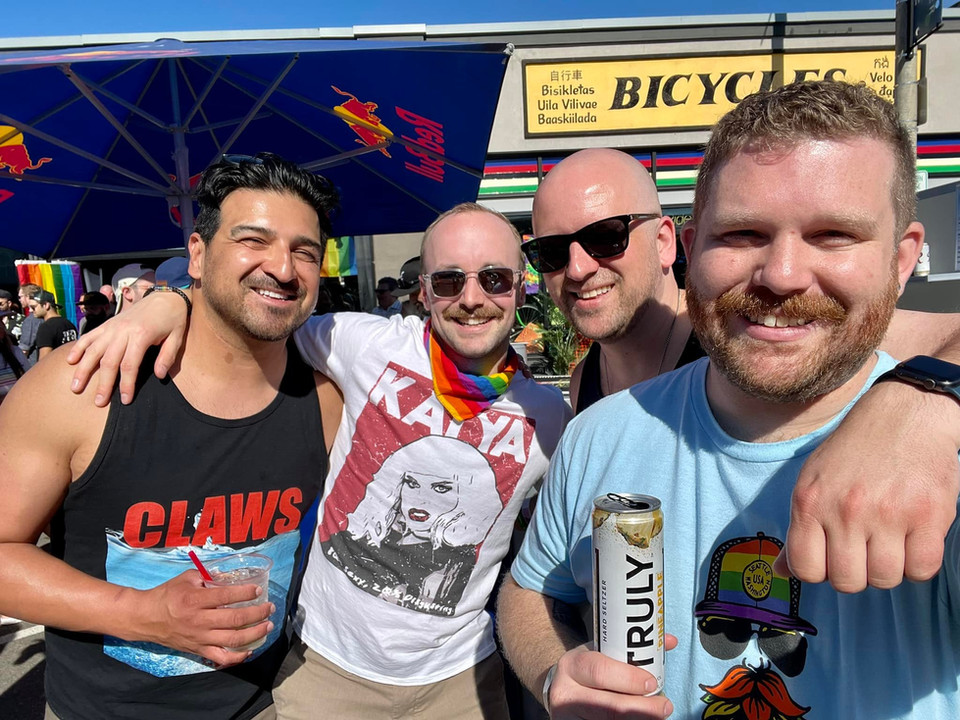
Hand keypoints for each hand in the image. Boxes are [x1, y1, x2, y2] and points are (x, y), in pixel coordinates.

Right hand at [66, 291, 189, 405]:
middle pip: (108, 361)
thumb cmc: (173, 319)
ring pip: (93, 350)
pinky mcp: (107, 324)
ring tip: (76, 387)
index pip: (129, 365)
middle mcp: (123, 331)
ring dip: (83, 369)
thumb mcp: (177, 338)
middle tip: (98, 403)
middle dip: (103, 384)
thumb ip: (167, 357)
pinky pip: (89, 336)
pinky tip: (70, 361)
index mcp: (141, 335)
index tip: (125, 401)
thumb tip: (159, 375)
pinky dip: (78, 348)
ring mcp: (112, 327)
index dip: (126, 384)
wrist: (165, 295)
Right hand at [133, 569, 274, 666]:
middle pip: (235, 620)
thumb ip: (209, 577)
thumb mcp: (187, 578)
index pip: (227, 596)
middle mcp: (199, 621)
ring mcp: (200, 638)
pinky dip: (239, 656)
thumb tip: (231, 576)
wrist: (145, 617)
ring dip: (255, 633)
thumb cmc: (167, 594)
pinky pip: (222, 658)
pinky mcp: (198, 650)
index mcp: (195, 600)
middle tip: (269, 608)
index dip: (246, 593)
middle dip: (258, 613)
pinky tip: (251, 648)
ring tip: (267, 626)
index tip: (258, 590)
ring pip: (233, 640)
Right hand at [547, 641, 675, 718]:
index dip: (628, 679)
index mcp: (573, 665)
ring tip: (658, 716)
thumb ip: (630, 651)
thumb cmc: (587, 673)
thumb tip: (669, 641)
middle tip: (664, 707)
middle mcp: (566, 693)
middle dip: (642, 708)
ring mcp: (569, 717)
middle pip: (608, 707)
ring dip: (639, 719)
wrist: (562, 694)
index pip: (600, 671)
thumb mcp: (599, 655)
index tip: (652, 682)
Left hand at [776, 382, 959, 591]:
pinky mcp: (928, 515)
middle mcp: (845, 509)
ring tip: (888, 540)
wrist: (905, 415)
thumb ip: (798, 528)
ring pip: (884, 579)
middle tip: (862, 548)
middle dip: (855, 573)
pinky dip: (918, 563)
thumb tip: (780, 571)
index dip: (819, 571)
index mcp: (810, 501)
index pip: (805, 569)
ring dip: (888, 568)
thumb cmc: (854, 452)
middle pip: (846, 582)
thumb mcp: (813, 481)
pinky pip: (922, 569)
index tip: (830, 557)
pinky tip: (912, 539)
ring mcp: (888, 513)